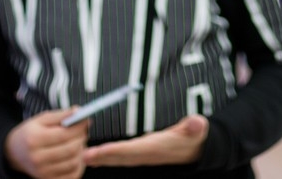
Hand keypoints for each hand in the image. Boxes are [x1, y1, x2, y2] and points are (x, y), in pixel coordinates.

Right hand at [5, 108, 88, 178]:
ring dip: (81, 151)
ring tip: (78, 142)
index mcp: (34, 140)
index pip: (64, 135)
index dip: (80, 127)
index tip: (86, 120)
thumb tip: (78, 111)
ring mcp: (43, 172)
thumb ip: (61, 115)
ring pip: (74, 163)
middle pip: (71, 149)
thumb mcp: (41, 119)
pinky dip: (79, 165)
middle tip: (83, 131)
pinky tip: (76, 155)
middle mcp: (37, 158)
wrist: (14, 153)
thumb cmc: (30, 133)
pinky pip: (72, 175)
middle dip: (82, 138)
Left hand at [83, 114, 208, 167]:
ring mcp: (144, 156)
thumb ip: (195, 127)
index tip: (100, 150)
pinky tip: (96, 156)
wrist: (197, 149)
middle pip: (121, 157)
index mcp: (157, 147)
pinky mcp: (141, 154)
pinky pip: (121, 157)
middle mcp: (148, 154)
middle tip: (83, 156)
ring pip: (119, 158)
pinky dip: (108, 156)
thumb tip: (197, 123)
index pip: (133, 149)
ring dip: (102, 158)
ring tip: (84, 156)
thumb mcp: (198, 130)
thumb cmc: (195, 136)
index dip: (116, 151)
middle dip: (102, 157)